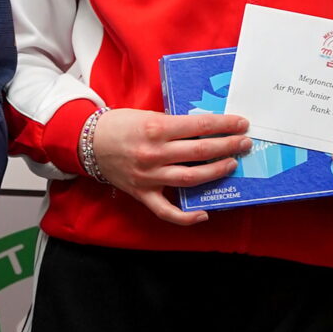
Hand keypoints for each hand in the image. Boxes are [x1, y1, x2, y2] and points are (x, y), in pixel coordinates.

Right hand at [88, 107, 252, 226]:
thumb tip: (206, 129)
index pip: (199, 126)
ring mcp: (148, 177)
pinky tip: (204, 214)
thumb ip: (174, 124)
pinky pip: (166, 211)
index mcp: (155, 128)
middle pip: (201, 151)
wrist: (88, 143)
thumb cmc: (120, 125)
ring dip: (216, 171)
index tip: (241, 123)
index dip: (224, 125)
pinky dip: (186, 216)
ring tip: (231, 164)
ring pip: (191, 178)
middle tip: (244, 143)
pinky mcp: (142, 194)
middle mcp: (153, 154)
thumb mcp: (148, 115)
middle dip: (228, 146)